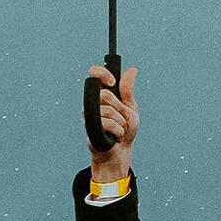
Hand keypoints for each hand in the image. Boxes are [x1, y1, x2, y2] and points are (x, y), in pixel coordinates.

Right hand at [83, 65, 137, 180]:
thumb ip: (128, 90)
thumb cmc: (125, 128)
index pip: (94, 74)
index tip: (113, 81)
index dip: (102, 73)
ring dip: (121, 122)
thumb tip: (132, 70)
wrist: (121, 150)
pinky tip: (116, 136)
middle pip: (105, 94)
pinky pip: (107, 124)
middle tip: (123, 117)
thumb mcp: (131, 107)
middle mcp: (92, 103)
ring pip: (108, 111)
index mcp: (102, 94)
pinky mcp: (90, 129)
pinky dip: (118, 131)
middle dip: (120, 107)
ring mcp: (89, 116)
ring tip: (120, 129)